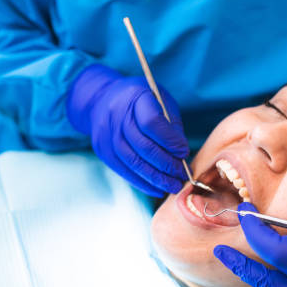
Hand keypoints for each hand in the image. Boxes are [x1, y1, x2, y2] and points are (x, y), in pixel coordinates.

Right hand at [66, 64, 188, 196]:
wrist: (102, 100)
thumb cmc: (140, 101)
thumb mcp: (160, 102)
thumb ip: (171, 126)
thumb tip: (181, 155)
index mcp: (135, 98)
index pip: (152, 123)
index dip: (170, 141)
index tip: (184, 152)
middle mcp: (117, 116)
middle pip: (143, 146)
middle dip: (166, 164)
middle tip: (182, 175)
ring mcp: (107, 135)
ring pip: (133, 162)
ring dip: (156, 178)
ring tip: (173, 186)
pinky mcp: (102, 150)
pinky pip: (124, 171)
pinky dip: (142, 183)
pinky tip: (157, 188)